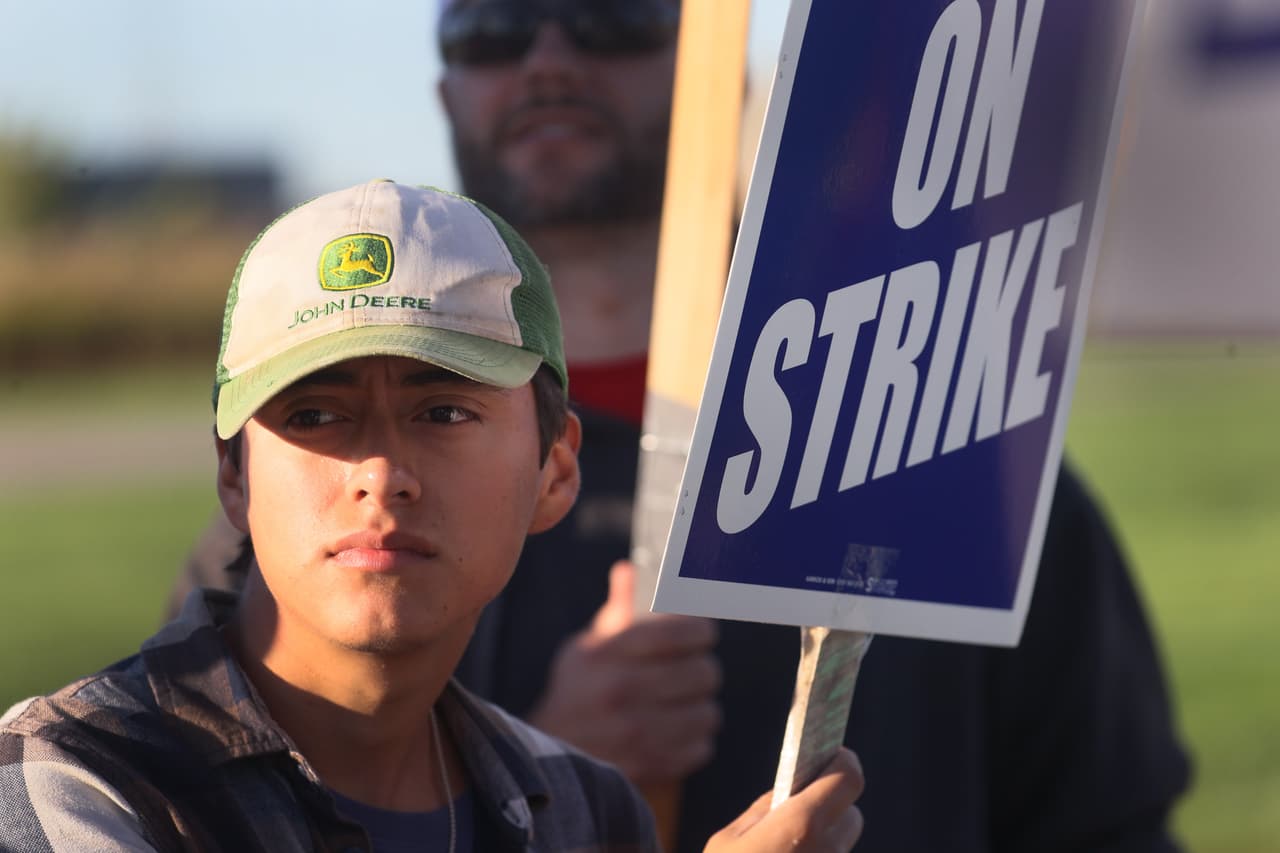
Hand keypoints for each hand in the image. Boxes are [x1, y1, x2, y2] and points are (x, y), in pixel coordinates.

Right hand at [527, 560, 721, 782]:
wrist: (545, 760)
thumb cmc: (575, 694)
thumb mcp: (585, 649)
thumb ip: (617, 612)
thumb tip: (631, 569)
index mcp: (608, 655)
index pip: (679, 632)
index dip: (700, 630)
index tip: (702, 633)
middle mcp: (623, 694)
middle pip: (704, 673)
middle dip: (701, 667)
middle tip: (692, 668)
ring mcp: (638, 736)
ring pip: (708, 712)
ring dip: (699, 706)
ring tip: (681, 703)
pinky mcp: (651, 768)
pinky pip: (702, 747)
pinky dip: (693, 740)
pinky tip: (673, 732)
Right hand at [705, 748, 865, 852]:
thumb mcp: (729, 840)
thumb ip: (764, 811)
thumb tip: (787, 793)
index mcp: (800, 824)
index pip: (849, 777)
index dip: (842, 762)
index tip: (831, 755)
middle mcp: (826, 850)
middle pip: (852, 812)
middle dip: (834, 803)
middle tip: (808, 798)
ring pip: (842, 844)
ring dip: (826, 836)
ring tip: (795, 839)